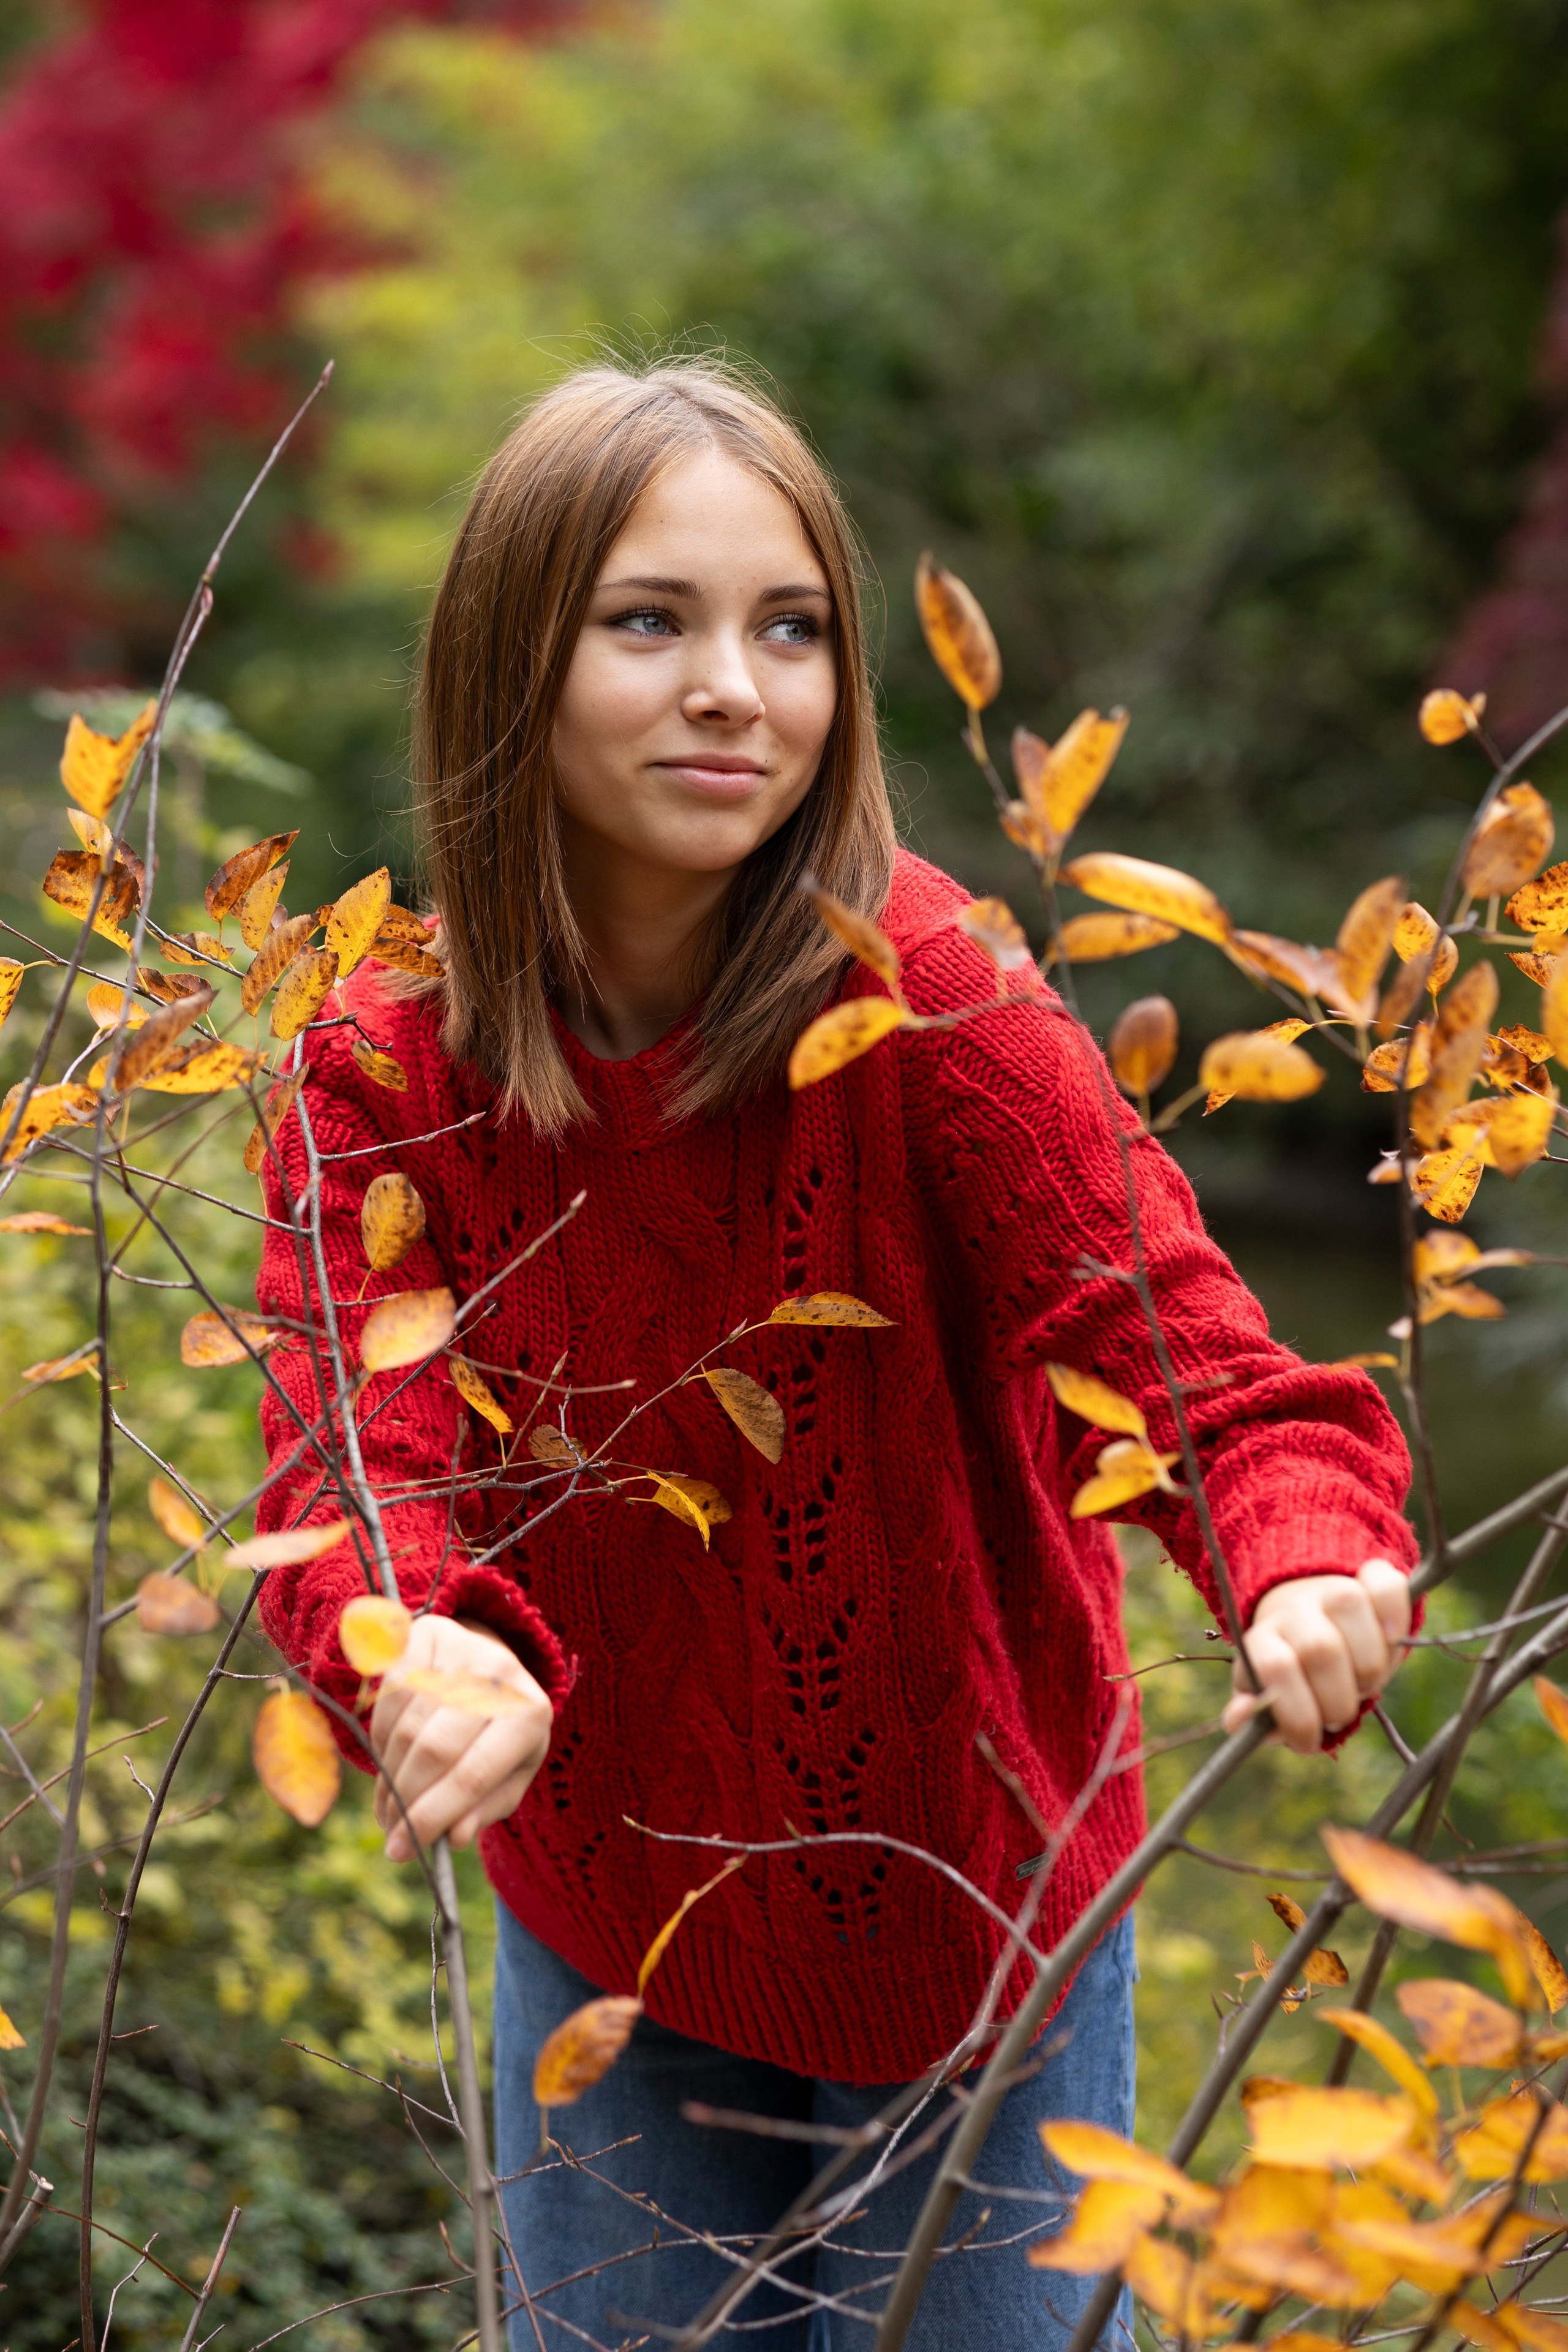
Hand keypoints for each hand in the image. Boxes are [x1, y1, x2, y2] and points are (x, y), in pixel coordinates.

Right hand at [371, 1613, 551, 1862]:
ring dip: (388, 1777)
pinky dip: (380, 1738)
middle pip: (433, 1750)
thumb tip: (454, 1837)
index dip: (430, 1817)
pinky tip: (388, 1761)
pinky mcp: (427, 1635)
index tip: (401, 1850)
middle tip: (389, 1834)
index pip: (473, 1775)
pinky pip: (388, 1695)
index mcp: (531, 1715)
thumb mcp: (510, 1773)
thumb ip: (485, 1807)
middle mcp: (500, 1676)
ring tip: (388, 1806)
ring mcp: (462, 1649)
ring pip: (405, 1726)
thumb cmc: (502, 1733)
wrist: (491, 1665)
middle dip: (404, 1801)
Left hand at [1221, 1560, 1410, 1754]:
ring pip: (1348, 1604)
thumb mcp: (1271, 1702)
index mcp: (1262, 1641)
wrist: (1309, 1620)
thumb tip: (1236, 1719)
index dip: (1298, 1715)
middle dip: (1338, 1699)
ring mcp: (1330, 1589)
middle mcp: (1293, 1611)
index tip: (1310, 1740)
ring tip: (1365, 1683)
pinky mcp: (1369, 1577)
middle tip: (1339, 1714)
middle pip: (1320, 1646)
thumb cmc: (1294, 1678)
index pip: (1275, 1667)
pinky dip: (1394, 1611)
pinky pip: (1385, 1584)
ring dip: (1368, 1662)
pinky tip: (1392, 1638)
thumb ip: (1258, 1718)